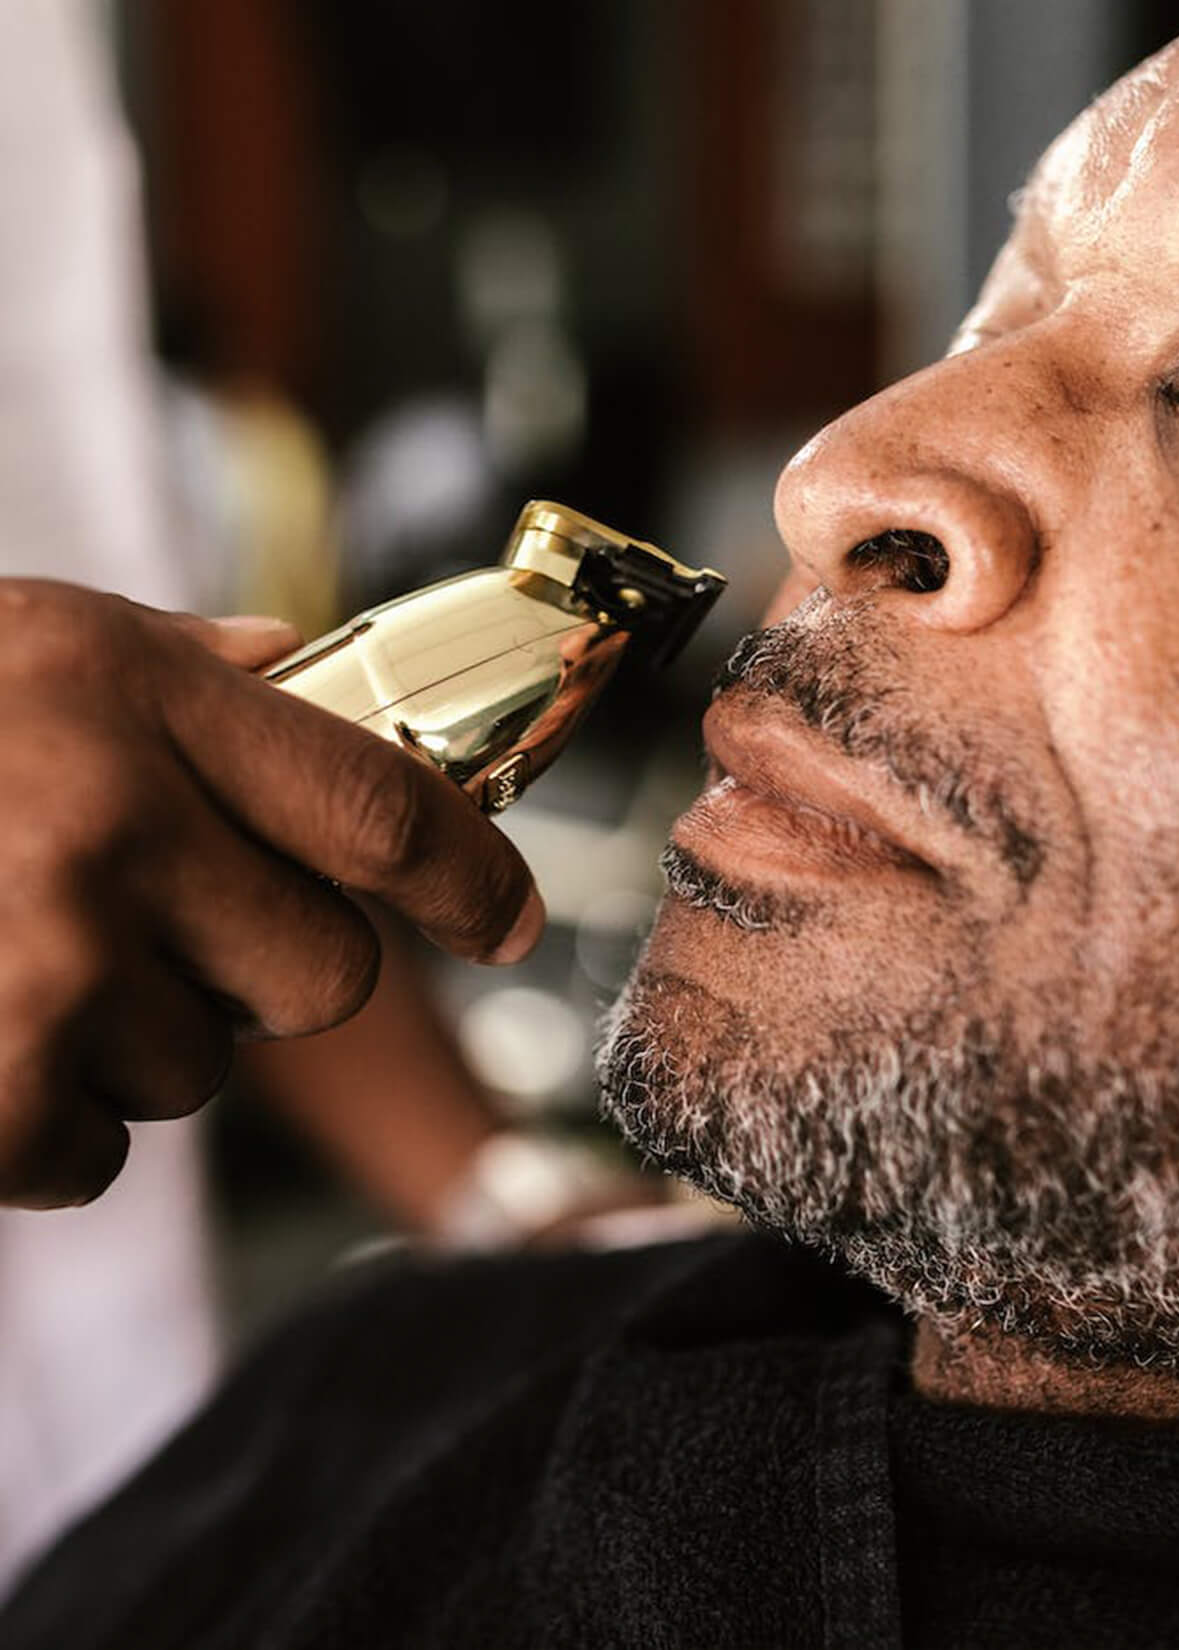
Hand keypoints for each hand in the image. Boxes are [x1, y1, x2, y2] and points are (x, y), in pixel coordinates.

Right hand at [0, 580, 544, 1208]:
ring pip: (202, 1071)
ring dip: (139, 1037)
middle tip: (168, 925)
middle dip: (270, 968)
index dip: (474, 879)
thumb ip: (187, 673)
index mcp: (138, 702)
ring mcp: (43, 969)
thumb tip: (305, 670)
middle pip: (326, 977)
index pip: (384, 812)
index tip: (509, 919)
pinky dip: (45, 1118)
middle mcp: (108, 831)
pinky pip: (94, 1153)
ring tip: (21, 954)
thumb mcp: (38, 645)